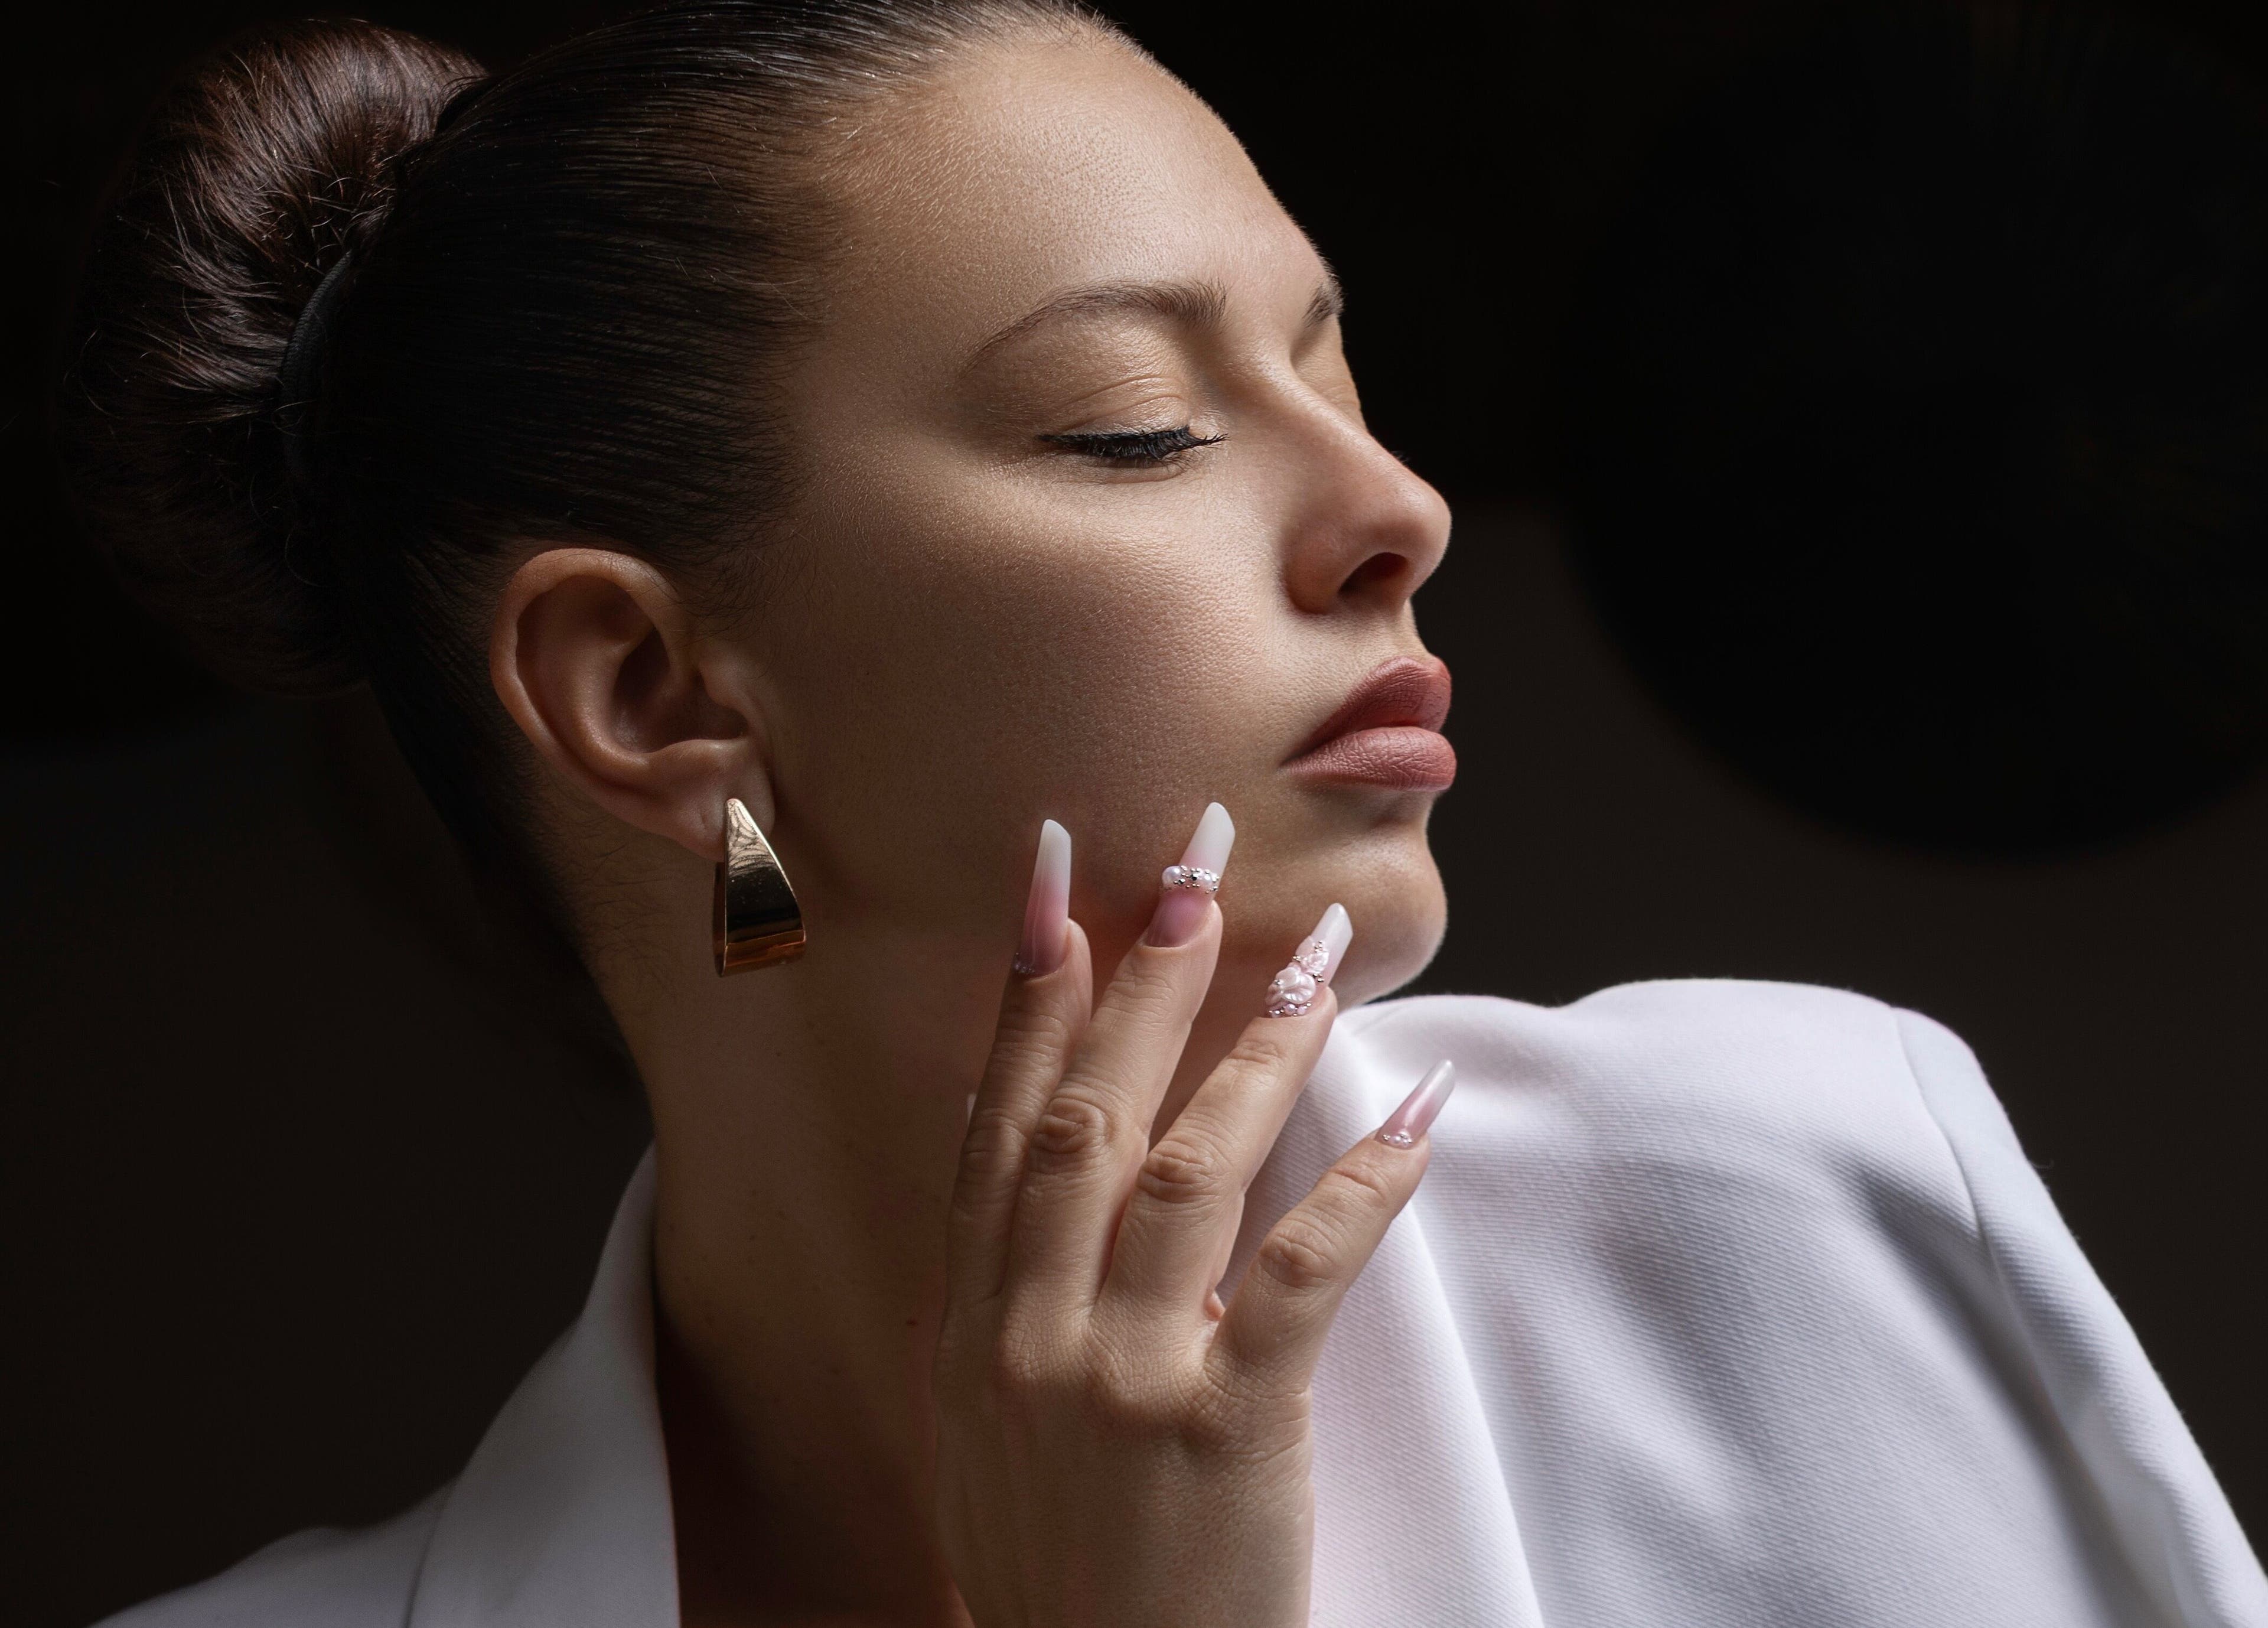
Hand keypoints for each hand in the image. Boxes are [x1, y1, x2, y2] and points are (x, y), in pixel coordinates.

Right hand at [932, 809, 1454, 1627]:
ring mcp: (1118, 1382)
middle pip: (1086, 1117)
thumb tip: (1022, 1170)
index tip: (1058, 881)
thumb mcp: (984, 1434)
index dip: (1028, 999)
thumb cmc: (1056, 1575)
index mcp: (969, 1329)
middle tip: (1201, 864)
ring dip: (1259, 1048)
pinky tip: (1416, 1112)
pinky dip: (1361, 1185)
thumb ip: (1000, 1305)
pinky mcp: (1221, 1432)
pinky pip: (1300, 1275)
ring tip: (1320, 955)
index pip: (996, 1127)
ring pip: (1187, 1169)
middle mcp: (1026, 1337)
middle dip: (1146, 978)